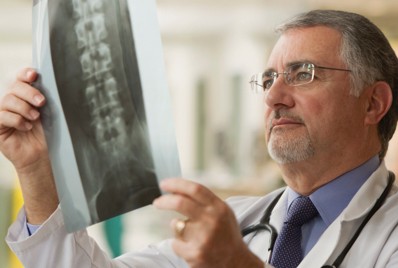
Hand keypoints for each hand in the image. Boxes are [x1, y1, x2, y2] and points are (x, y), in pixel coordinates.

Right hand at [0, 68, 57, 223]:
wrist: (41, 156)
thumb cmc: (47, 133)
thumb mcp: (49, 113)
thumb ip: (46, 98)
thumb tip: (52, 83)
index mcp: (24, 95)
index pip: (19, 77)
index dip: (25, 73)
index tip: (34, 75)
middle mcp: (11, 102)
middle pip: (13, 87)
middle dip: (28, 92)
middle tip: (42, 102)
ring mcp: (2, 114)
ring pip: (7, 100)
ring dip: (24, 108)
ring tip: (35, 117)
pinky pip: (2, 116)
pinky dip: (16, 120)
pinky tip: (27, 127)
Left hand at [153, 178, 263, 267]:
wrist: (236, 262)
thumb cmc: (226, 235)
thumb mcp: (222, 212)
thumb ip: (204, 201)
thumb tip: (178, 190)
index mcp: (219, 207)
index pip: (195, 189)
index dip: (176, 184)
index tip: (164, 184)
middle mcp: (212, 220)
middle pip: (181, 203)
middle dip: (165, 201)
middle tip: (157, 202)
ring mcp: (203, 237)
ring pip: (176, 225)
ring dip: (178, 227)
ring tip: (190, 235)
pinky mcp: (196, 253)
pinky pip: (175, 243)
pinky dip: (179, 245)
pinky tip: (191, 247)